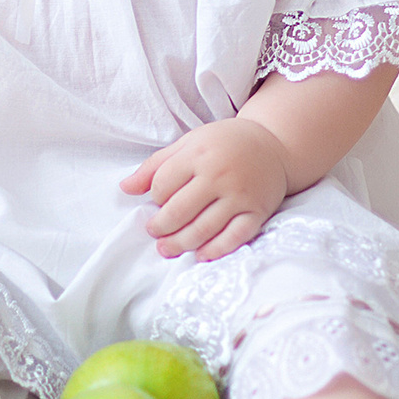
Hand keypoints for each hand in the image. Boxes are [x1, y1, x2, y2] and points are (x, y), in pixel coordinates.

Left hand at [121, 120, 291, 260]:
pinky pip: (234, 238)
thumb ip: (155, 165)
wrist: (274, 145)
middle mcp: (219, 175)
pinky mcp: (257, 212)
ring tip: (166, 248)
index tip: (157, 203)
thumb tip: (125, 188)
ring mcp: (240, 196)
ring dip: (180, 244)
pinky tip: (199, 255)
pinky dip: (215, 250)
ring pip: (203, 229)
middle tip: (154, 232)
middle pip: (179, 211)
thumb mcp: (188, 143)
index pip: (163, 185)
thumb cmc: (223, 144)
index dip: (155, 199)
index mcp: (198, 154)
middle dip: (160, 227)